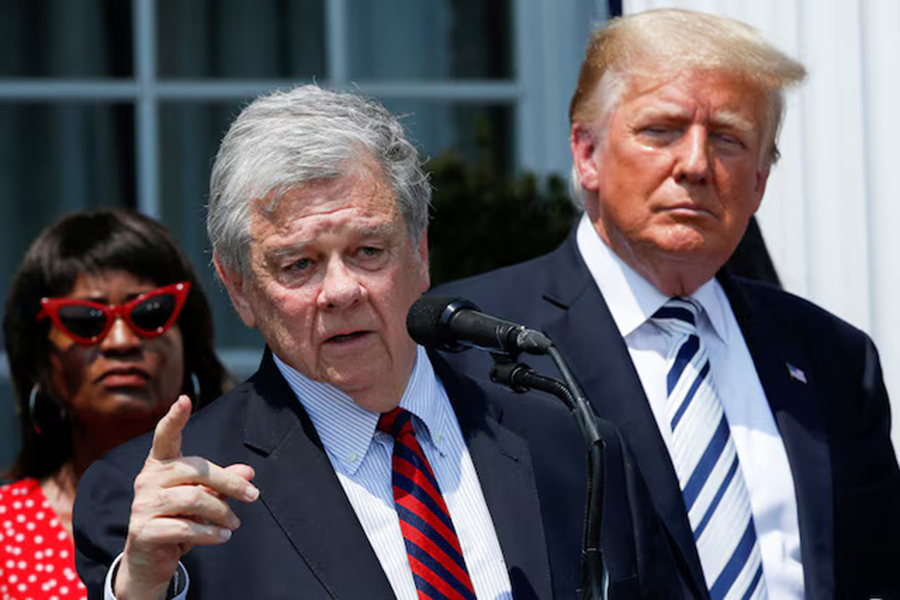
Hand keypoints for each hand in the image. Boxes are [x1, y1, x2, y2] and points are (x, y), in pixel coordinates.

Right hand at [114, 395, 259, 599]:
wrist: (149, 561)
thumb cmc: (178, 520)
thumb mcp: (203, 498)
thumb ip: (222, 483)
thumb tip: (249, 471)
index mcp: (160, 465)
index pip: (166, 437)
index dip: (175, 418)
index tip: (184, 399)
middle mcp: (146, 479)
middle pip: (197, 471)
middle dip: (231, 483)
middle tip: (253, 496)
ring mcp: (142, 505)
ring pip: (195, 499)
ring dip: (223, 513)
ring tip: (234, 524)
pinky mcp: (144, 530)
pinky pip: (186, 527)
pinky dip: (211, 533)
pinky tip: (223, 536)